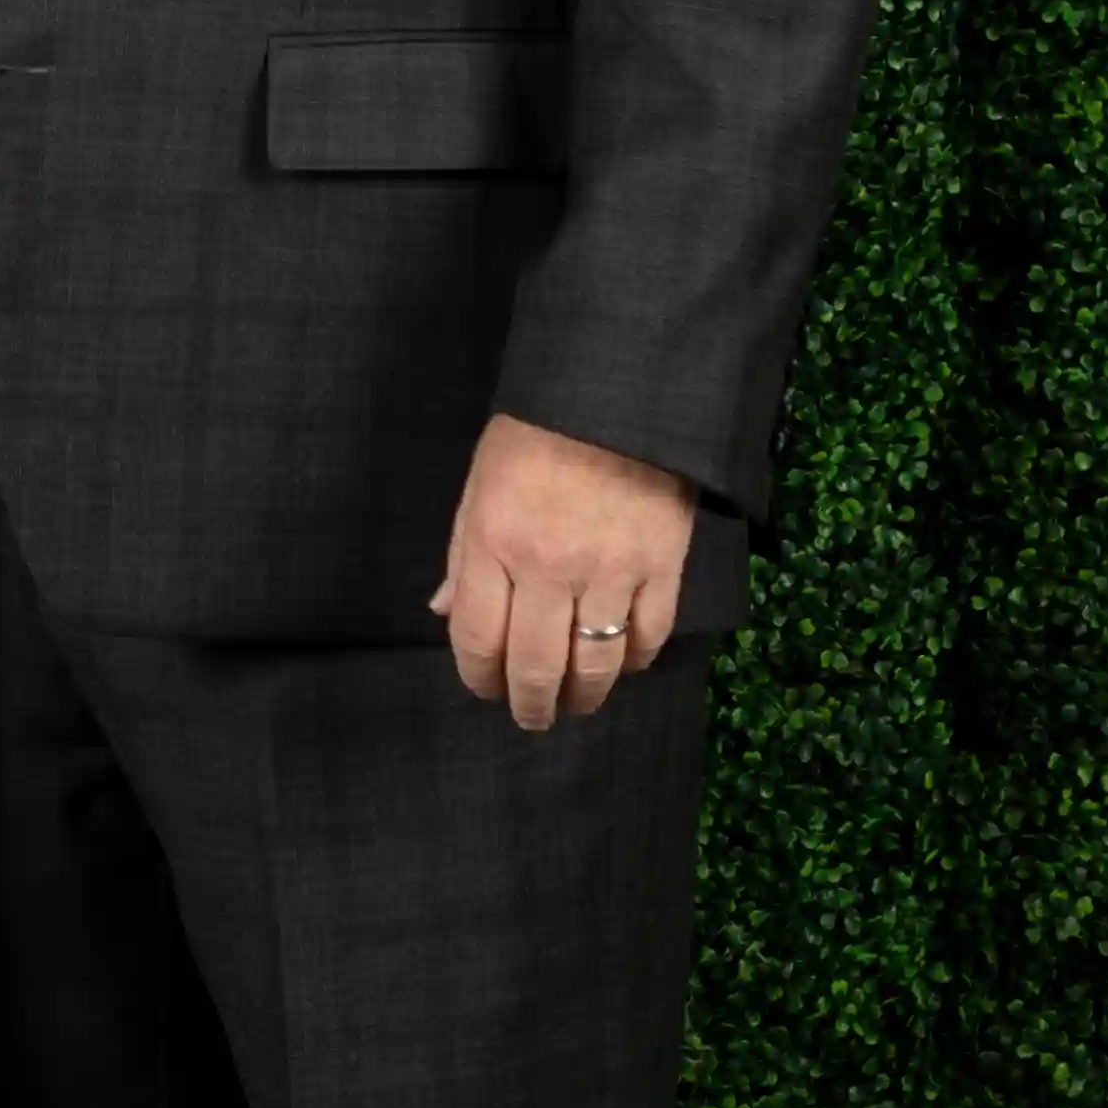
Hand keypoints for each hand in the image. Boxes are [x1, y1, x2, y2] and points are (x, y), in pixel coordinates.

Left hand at [428, 411, 695, 729]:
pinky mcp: (663, 565)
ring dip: (583, 696)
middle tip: (532, 717)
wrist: (616, 389)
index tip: (485, 689)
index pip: (477, 638)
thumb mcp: (480, 482)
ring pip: (595, 664)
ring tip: (577, 704)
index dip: (478, 677)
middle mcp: (548, 567)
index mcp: (493, 543)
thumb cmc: (535, 433)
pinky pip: (649, 635)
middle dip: (530, 705)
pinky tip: (623, 664)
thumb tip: (445, 612)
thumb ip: (462, 551)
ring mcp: (610, 570)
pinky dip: (635, 661)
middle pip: (535, 666)